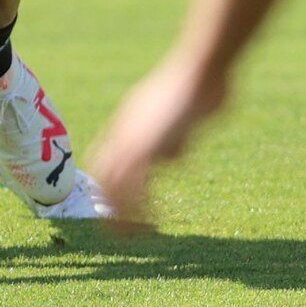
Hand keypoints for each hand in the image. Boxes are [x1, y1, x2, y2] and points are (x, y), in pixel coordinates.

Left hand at [91, 54, 229, 231]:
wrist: (201, 69)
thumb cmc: (201, 87)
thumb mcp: (181, 119)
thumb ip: (173, 139)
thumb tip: (172, 160)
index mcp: (129, 122)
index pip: (106, 157)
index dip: (106, 182)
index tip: (109, 205)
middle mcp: (125, 131)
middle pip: (105, 172)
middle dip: (108, 203)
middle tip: (113, 232)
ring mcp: (134, 138)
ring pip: (116, 182)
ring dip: (122, 212)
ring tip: (128, 237)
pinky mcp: (149, 146)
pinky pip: (139, 183)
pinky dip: (144, 207)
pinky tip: (155, 223)